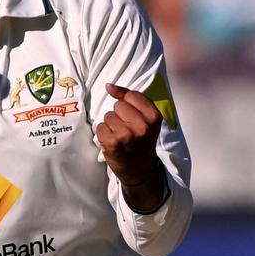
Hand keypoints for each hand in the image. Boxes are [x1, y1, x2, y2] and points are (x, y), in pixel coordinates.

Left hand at [96, 83, 164, 209]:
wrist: (140, 170)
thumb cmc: (141, 140)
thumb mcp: (145, 118)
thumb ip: (128, 97)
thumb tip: (108, 86)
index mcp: (154, 117)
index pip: (131, 96)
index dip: (129, 105)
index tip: (134, 118)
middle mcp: (142, 126)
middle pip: (118, 106)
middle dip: (120, 116)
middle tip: (128, 130)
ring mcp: (127, 135)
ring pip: (108, 116)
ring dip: (111, 125)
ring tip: (121, 137)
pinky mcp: (112, 143)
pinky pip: (100, 127)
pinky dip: (103, 134)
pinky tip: (113, 143)